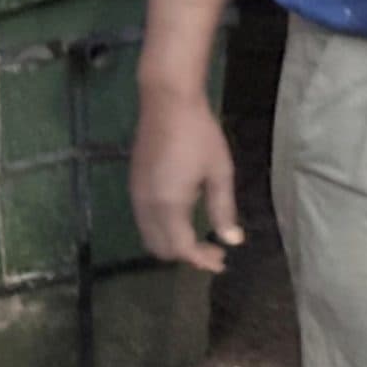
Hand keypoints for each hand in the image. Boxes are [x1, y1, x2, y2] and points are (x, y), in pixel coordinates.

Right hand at [130, 90, 243, 272]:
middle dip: (187, 256)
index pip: (181, 248)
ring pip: (150, 237)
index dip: (201, 260)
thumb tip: (232, 240)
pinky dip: (163, 231)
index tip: (221, 262)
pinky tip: (184, 221)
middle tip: (215, 252)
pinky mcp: (134, 187)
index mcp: (168, 206)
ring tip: (202, 240)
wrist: (167, 103)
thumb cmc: (200, 135)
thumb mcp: (219, 172)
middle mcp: (146, 207)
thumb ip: (223, 209)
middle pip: (161, 248)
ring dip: (173, 245)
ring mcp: (136, 197)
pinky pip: (145, 223)